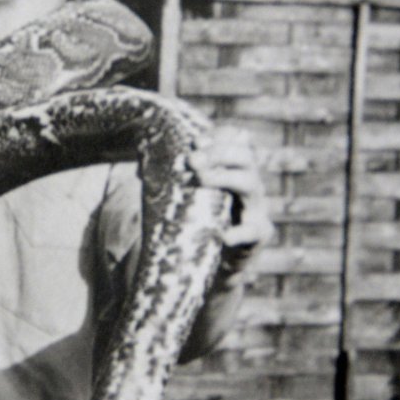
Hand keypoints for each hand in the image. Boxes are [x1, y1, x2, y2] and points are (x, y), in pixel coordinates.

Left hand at [188, 128, 274, 271]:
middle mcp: (249, 184)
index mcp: (234, 171)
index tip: (195, 141)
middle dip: (218, 153)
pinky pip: (253, 231)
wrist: (216, 262)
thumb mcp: (191, 199)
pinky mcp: (260, 234)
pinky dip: (239, 233)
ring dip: (225, 178)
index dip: (220, 137)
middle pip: (245, 158)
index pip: (237, 142)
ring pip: (251, 185)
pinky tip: (225, 236)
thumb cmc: (201, 223)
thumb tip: (139, 170)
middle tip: (192, 160)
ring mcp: (257, 208)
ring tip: (201, 179)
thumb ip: (174, 182)